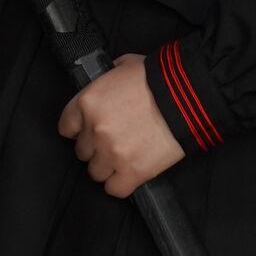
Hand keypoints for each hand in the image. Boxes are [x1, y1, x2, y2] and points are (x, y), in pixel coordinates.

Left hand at [56, 55, 184, 198]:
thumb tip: (105, 85)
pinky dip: (120, 184)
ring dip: (107, 166)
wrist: (189, 97)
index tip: (88, 131)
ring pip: (95, 172)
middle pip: (82, 151)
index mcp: (88, 102)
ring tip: (123, 157)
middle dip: (95, 147)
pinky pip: (114, 189)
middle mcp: (95, 129)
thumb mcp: (124, 66)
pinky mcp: (133, 172)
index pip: (66, 127)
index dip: (79, 130)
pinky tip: (129, 174)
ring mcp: (112, 153)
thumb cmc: (158, 78)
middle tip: (113, 141)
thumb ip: (107, 80)